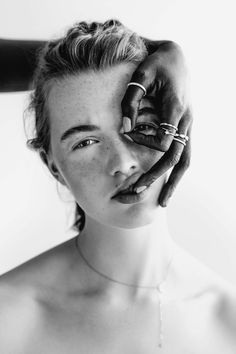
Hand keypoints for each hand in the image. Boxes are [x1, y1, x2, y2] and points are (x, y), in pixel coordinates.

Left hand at [121, 40, 191, 206]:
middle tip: (138, 193)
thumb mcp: (142, 75)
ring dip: (173, 182)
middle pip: (174, 156)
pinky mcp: (185, 128)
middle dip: (157, 176)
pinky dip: (176, 172)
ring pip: (184, 160)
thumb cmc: (157, 64)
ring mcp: (188, 126)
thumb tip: (124, 130)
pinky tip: (168, 185)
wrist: (177, 56)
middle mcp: (185, 121)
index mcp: (175, 108)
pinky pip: (184, 154)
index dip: (146, 144)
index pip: (165, 139)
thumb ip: (131, 101)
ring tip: (163, 203)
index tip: (131, 143)